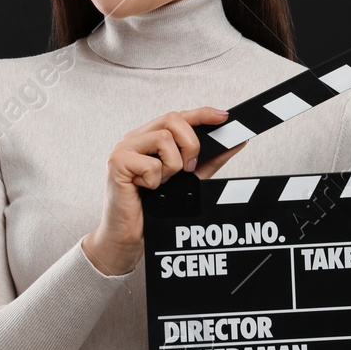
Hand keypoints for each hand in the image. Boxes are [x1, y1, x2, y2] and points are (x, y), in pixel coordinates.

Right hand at [81, 106, 245, 275]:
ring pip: (164, 139)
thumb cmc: (153, 207)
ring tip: (161, 183)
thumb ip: (208, 160)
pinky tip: (145, 189)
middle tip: (189, 168)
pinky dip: (155, 181)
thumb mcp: (188, 180)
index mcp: (149, 138)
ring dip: (172, 167)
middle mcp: (135, 139)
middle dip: (190, 144)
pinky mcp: (116, 163)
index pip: (177, 116)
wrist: (129, 235)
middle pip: (172, 119)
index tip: (223, 117)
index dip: (201, 114)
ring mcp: (123, 149)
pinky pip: (151, 164)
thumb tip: (234, 143)